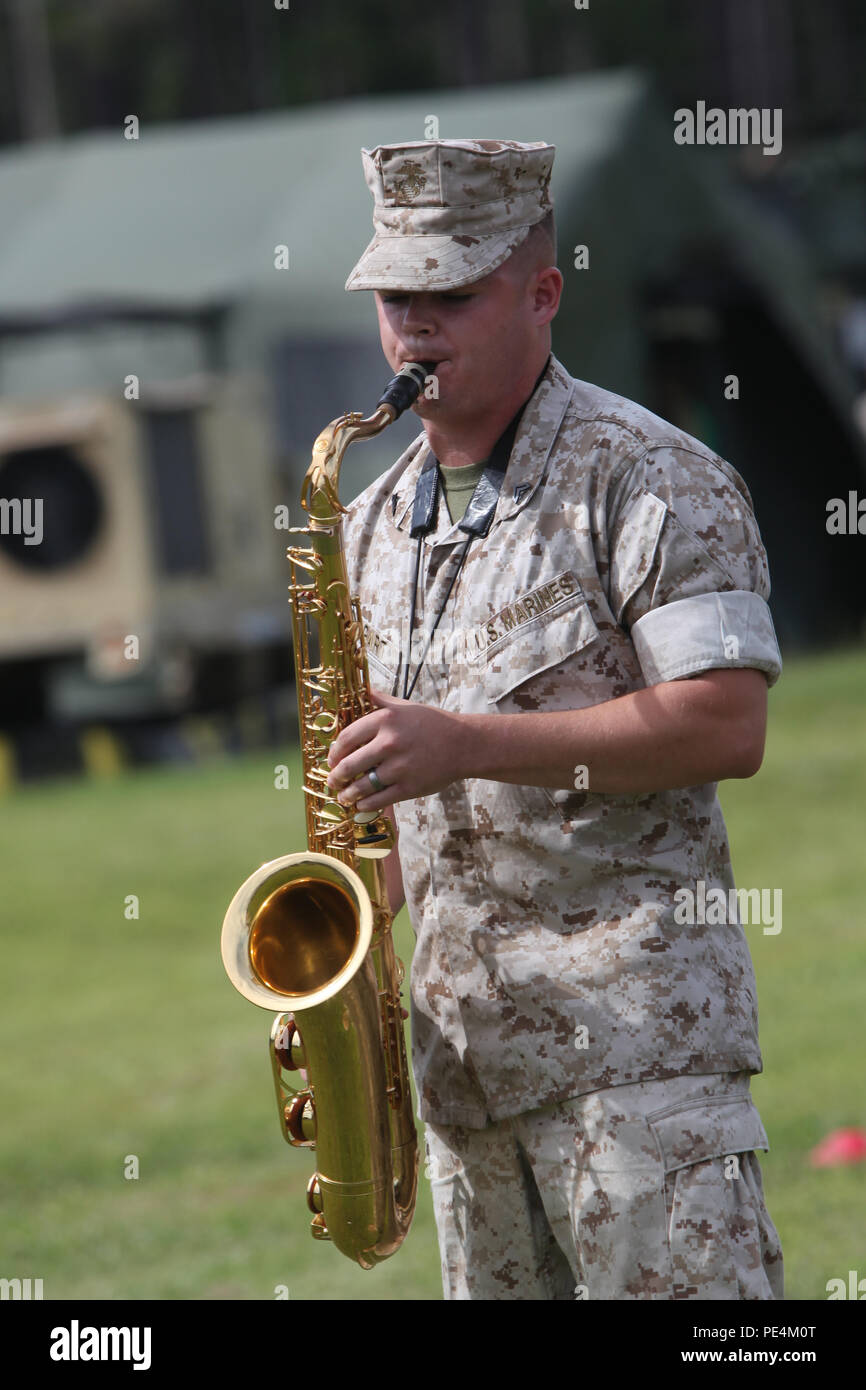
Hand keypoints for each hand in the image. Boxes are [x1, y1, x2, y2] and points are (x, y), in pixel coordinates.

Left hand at [325, 688, 467, 808]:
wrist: (463, 744)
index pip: (346, 738)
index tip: (331, 759)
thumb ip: (379, 700)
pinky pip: (379, 800)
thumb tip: (356, 691)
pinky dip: (365, 804)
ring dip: (347, 793)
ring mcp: (399, 767)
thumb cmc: (432, 724)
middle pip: (349, 765)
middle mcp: (390, 743)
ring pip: (361, 786)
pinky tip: (360, 804)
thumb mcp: (404, 706)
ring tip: (343, 796)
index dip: (334, 752)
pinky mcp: (409, 787)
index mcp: (385, 720)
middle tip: (332, 780)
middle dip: (335, 776)